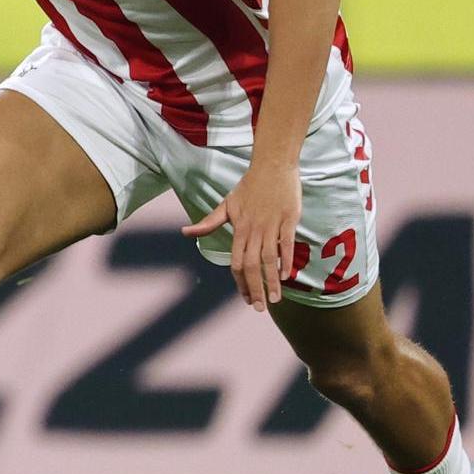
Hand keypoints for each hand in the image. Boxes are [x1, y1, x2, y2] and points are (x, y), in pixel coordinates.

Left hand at [181, 162, 301, 311]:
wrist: (272, 166)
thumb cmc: (248, 186)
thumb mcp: (226, 204)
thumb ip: (209, 222)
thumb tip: (185, 232)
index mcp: (239, 228)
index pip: (236, 262)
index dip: (240, 282)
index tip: (245, 298)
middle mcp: (254, 229)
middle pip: (252, 265)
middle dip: (255, 288)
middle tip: (259, 308)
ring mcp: (271, 225)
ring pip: (270, 258)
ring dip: (272, 280)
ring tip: (275, 299)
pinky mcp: (288, 219)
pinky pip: (287, 244)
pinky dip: (286, 260)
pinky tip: (286, 276)